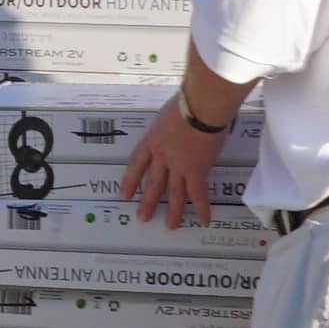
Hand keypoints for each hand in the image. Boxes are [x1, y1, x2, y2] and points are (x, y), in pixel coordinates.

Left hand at [120, 103, 223, 227]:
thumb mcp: (170, 111)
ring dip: (172, 211)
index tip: (124, 194)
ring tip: (170, 226)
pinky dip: (202, 208)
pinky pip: (198, 194)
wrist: (200, 107)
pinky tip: (204, 220)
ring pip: (173, 193)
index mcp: (152, 140)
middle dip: (147, 201)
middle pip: (153, 183)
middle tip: (141, 217)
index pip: (137, 164)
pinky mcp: (196, 171)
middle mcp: (162, 156)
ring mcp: (178, 166)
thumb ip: (172, 121)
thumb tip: (181, 120)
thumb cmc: (188, 101)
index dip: (131, 180)